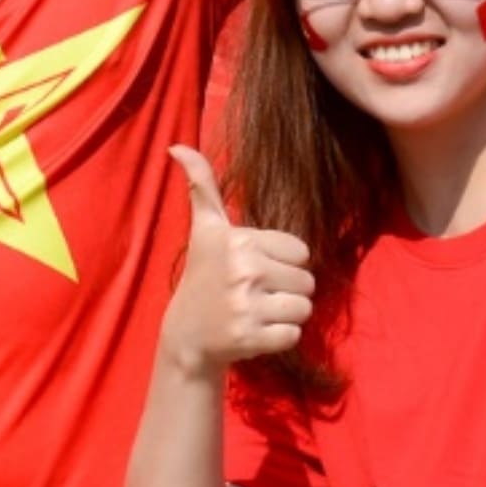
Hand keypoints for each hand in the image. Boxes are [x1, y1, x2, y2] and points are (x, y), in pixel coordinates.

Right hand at [160, 146, 316, 372]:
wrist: (187, 334)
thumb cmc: (203, 276)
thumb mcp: (205, 229)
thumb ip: (202, 186)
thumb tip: (178, 147)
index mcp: (240, 241)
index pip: (301, 252)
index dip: (283, 263)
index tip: (255, 269)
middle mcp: (245, 270)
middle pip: (307, 281)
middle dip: (287, 290)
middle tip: (257, 294)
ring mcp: (248, 307)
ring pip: (304, 308)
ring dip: (286, 315)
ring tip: (259, 313)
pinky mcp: (252, 338)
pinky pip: (294, 335)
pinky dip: (280, 337)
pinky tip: (256, 332)